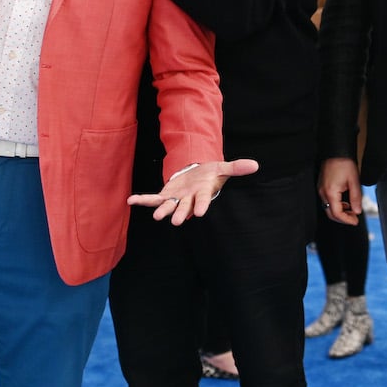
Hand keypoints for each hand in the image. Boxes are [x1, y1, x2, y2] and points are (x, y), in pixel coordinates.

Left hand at [128, 158, 258, 223]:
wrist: (196, 176)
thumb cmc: (210, 174)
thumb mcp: (222, 168)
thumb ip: (236, 168)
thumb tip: (255, 165)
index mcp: (202, 193)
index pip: (203, 200)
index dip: (201, 205)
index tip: (200, 213)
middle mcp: (189, 199)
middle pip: (184, 207)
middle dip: (180, 213)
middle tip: (176, 221)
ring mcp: (176, 198)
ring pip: (168, 206)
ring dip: (163, 210)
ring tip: (157, 216)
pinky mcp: (166, 195)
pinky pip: (153, 198)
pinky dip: (142, 199)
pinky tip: (131, 200)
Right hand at [318, 157, 361, 225]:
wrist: (336, 150)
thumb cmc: (344, 163)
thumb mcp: (354, 181)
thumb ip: (356, 198)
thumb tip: (357, 211)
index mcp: (331, 192)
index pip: (337, 214)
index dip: (347, 220)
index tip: (355, 221)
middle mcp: (323, 192)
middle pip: (331, 213)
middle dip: (343, 218)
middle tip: (354, 218)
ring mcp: (321, 189)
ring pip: (329, 207)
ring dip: (340, 211)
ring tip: (352, 209)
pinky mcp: (322, 186)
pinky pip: (327, 200)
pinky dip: (336, 205)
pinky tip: (345, 202)